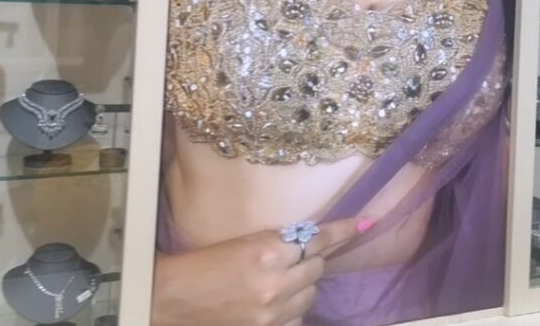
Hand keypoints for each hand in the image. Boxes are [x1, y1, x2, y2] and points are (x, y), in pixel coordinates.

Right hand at [152, 218, 368, 325]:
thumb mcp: (246, 242)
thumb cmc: (206, 264)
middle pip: (318, 266)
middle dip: (310, 260)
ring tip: (279, 282)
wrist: (173, 298)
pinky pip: (299, 319)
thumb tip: (312, 240)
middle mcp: (276, 282)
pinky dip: (293, 310)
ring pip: (312, 294)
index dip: (343, 230)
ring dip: (303, 285)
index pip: (317, 238)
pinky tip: (275, 304)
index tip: (365, 223)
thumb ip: (280, 242)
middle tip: (291, 259)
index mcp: (268, 251)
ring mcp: (273, 311)